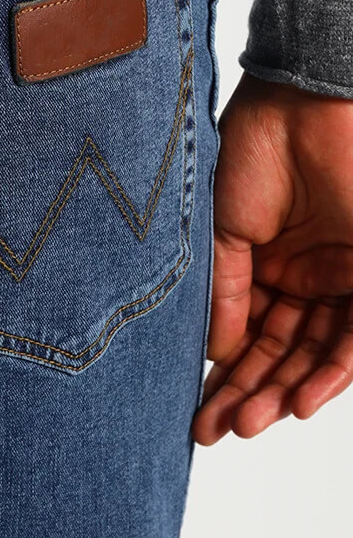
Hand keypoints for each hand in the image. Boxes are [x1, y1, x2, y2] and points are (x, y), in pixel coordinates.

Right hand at [193, 71, 352, 443]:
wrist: (301, 108)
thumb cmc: (252, 152)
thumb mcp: (223, 234)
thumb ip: (226, 297)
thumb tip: (219, 357)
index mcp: (261, 260)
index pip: (246, 332)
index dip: (224, 374)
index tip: (199, 413)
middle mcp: (301, 273)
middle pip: (279, 350)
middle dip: (251, 393)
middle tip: (222, 429)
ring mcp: (338, 275)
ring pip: (316, 351)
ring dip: (287, 391)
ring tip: (254, 424)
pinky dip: (332, 371)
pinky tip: (301, 399)